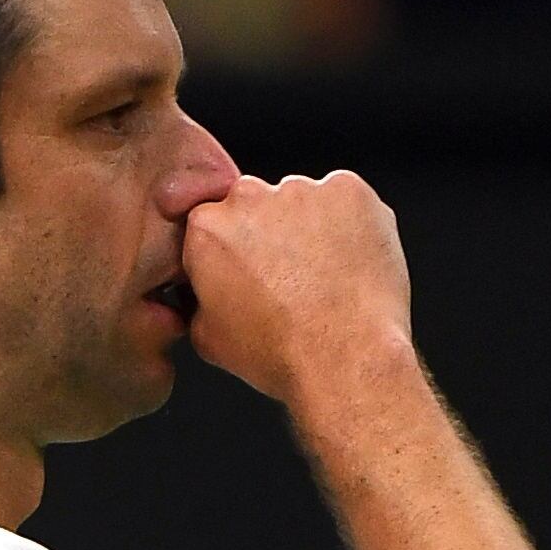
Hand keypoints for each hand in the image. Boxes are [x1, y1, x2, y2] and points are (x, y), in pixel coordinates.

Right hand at [179, 170, 413, 407]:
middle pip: (256, 203)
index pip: (212, 222)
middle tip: (287, 274)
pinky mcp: (350, 191)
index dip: (231, 249)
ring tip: (325, 273)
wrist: (345, 358)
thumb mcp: (208, 339)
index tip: (245, 269)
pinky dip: (350, 222)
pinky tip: (351, 260)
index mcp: (207, 229)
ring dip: (309, 227)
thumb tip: (208, 296)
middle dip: (267, 231)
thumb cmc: (281, 352)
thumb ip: (199, 300)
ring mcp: (302, 191)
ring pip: (302, 201)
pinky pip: (347, 199)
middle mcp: (250, 200)